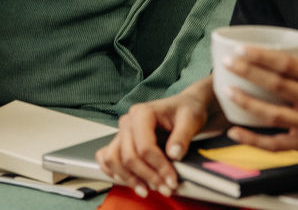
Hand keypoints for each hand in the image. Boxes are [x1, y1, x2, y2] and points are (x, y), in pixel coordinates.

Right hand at [96, 76, 218, 197]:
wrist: (182, 107)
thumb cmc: (184, 110)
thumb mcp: (190, 119)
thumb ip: (182, 136)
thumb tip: (174, 154)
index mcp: (142, 113)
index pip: (145, 147)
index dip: (159, 167)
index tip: (172, 180)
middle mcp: (128, 122)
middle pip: (129, 156)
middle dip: (148, 177)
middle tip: (165, 188)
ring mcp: (122, 132)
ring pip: (114, 159)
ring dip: (129, 179)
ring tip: (147, 190)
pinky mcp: (121, 141)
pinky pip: (106, 157)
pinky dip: (112, 171)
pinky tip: (128, 180)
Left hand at [220, 45, 297, 157]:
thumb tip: (282, 42)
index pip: (288, 64)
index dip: (262, 56)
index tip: (241, 48)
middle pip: (277, 86)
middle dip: (248, 72)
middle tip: (228, 62)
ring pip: (272, 115)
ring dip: (246, 103)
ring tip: (227, 91)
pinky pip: (275, 145)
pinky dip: (253, 140)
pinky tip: (234, 132)